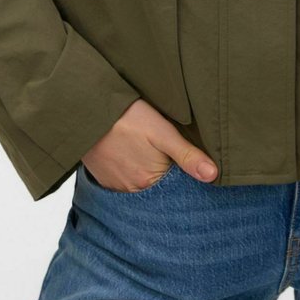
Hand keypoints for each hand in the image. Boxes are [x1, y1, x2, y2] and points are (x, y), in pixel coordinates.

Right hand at [81, 98, 217, 191]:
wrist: (86, 109)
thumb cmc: (126, 117)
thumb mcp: (162, 131)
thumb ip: (187, 154)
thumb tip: (213, 175)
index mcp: (149, 181)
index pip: (175, 186)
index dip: (183, 173)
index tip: (184, 160)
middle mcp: (131, 190)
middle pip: (157, 185)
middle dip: (165, 173)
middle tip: (163, 151)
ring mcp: (114, 185)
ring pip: (140, 182)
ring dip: (147, 171)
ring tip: (147, 151)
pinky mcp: (102, 177)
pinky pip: (123, 179)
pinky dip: (130, 170)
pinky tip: (132, 153)